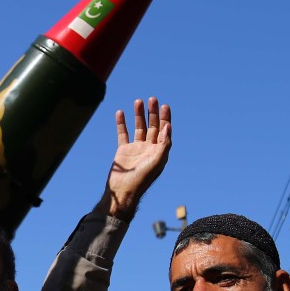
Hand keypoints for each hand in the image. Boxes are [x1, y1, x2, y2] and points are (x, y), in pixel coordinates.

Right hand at [101, 97, 171, 219]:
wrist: (123, 191)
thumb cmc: (142, 179)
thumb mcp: (157, 161)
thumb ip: (164, 144)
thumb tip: (168, 126)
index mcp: (159, 151)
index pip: (164, 130)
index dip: (165, 118)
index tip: (164, 105)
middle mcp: (149, 148)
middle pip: (152, 126)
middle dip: (153, 113)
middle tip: (152, 99)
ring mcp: (136, 149)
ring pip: (138, 127)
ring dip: (139, 115)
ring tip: (137, 101)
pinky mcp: (123, 150)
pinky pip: (123, 134)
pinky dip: (122, 123)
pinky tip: (121, 113)